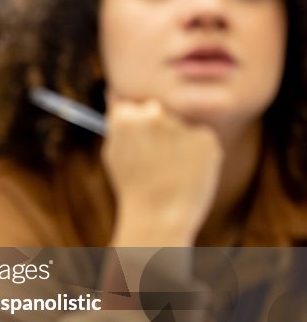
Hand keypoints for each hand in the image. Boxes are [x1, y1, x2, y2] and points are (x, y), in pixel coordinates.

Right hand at [102, 98, 221, 246]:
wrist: (160, 215)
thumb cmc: (133, 189)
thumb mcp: (114, 156)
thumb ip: (119, 129)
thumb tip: (124, 106)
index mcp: (126, 117)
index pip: (130, 108)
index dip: (134, 127)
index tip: (138, 141)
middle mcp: (153, 115)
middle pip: (156, 111)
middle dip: (157, 128)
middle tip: (157, 157)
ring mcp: (181, 125)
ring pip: (180, 127)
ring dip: (178, 142)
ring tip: (170, 172)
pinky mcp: (206, 138)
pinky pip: (200, 140)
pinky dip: (197, 154)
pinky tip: (187, 174)